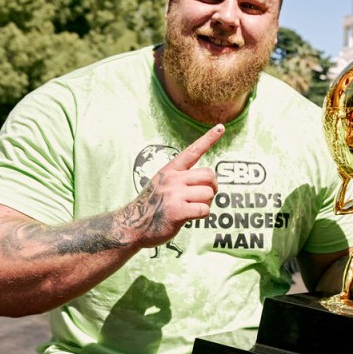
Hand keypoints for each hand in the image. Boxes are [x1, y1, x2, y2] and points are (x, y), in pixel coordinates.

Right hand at [125, 124, 222, 247]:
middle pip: (209, 175)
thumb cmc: (153, 206)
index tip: (221, 127)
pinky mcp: (177, 211)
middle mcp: (172, 178)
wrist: (131, 226)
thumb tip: (209, 181)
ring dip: (206, 203)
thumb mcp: (162, 184)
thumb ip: (181, 178)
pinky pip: (205, 209)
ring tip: (192, 207)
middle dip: (212, 187)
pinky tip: (190, 217)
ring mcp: (174, 194)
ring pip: (209, 193)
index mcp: (170, 170)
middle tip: (204, 196)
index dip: (208, 139)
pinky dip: (202, 215)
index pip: (192, 151)